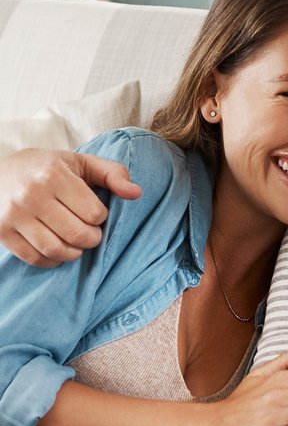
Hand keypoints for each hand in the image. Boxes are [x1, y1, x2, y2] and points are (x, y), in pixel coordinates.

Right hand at [0, 148, 140, 265]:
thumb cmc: (49, 169)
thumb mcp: (81, 163)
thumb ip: (113, 174)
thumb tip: (137, 193)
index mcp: (54, 174)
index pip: (93, 212)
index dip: (100, 217)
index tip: (95, 212)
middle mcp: (32, 194)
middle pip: (77, 234)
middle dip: (92, 239)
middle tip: (91, 234)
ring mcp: (15, 215)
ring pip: (56, 250)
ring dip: (74, 253)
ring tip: (76, 244)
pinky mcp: (2, 232)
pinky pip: (35, 258)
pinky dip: (53, 261)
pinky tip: (58, 250)